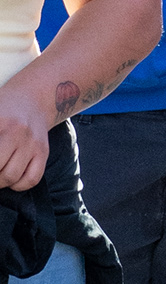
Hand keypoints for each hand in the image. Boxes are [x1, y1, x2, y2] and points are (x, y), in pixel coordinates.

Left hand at [0, 69, 52, 189]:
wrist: (33, 98)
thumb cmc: (3, 108)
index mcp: (0, 121)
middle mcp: (17, 132)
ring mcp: (32, 143)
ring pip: (12, 176)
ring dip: (0, 182)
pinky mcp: (43, 152)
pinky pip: (32, 179)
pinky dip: (19, 185)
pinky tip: (11, 179)